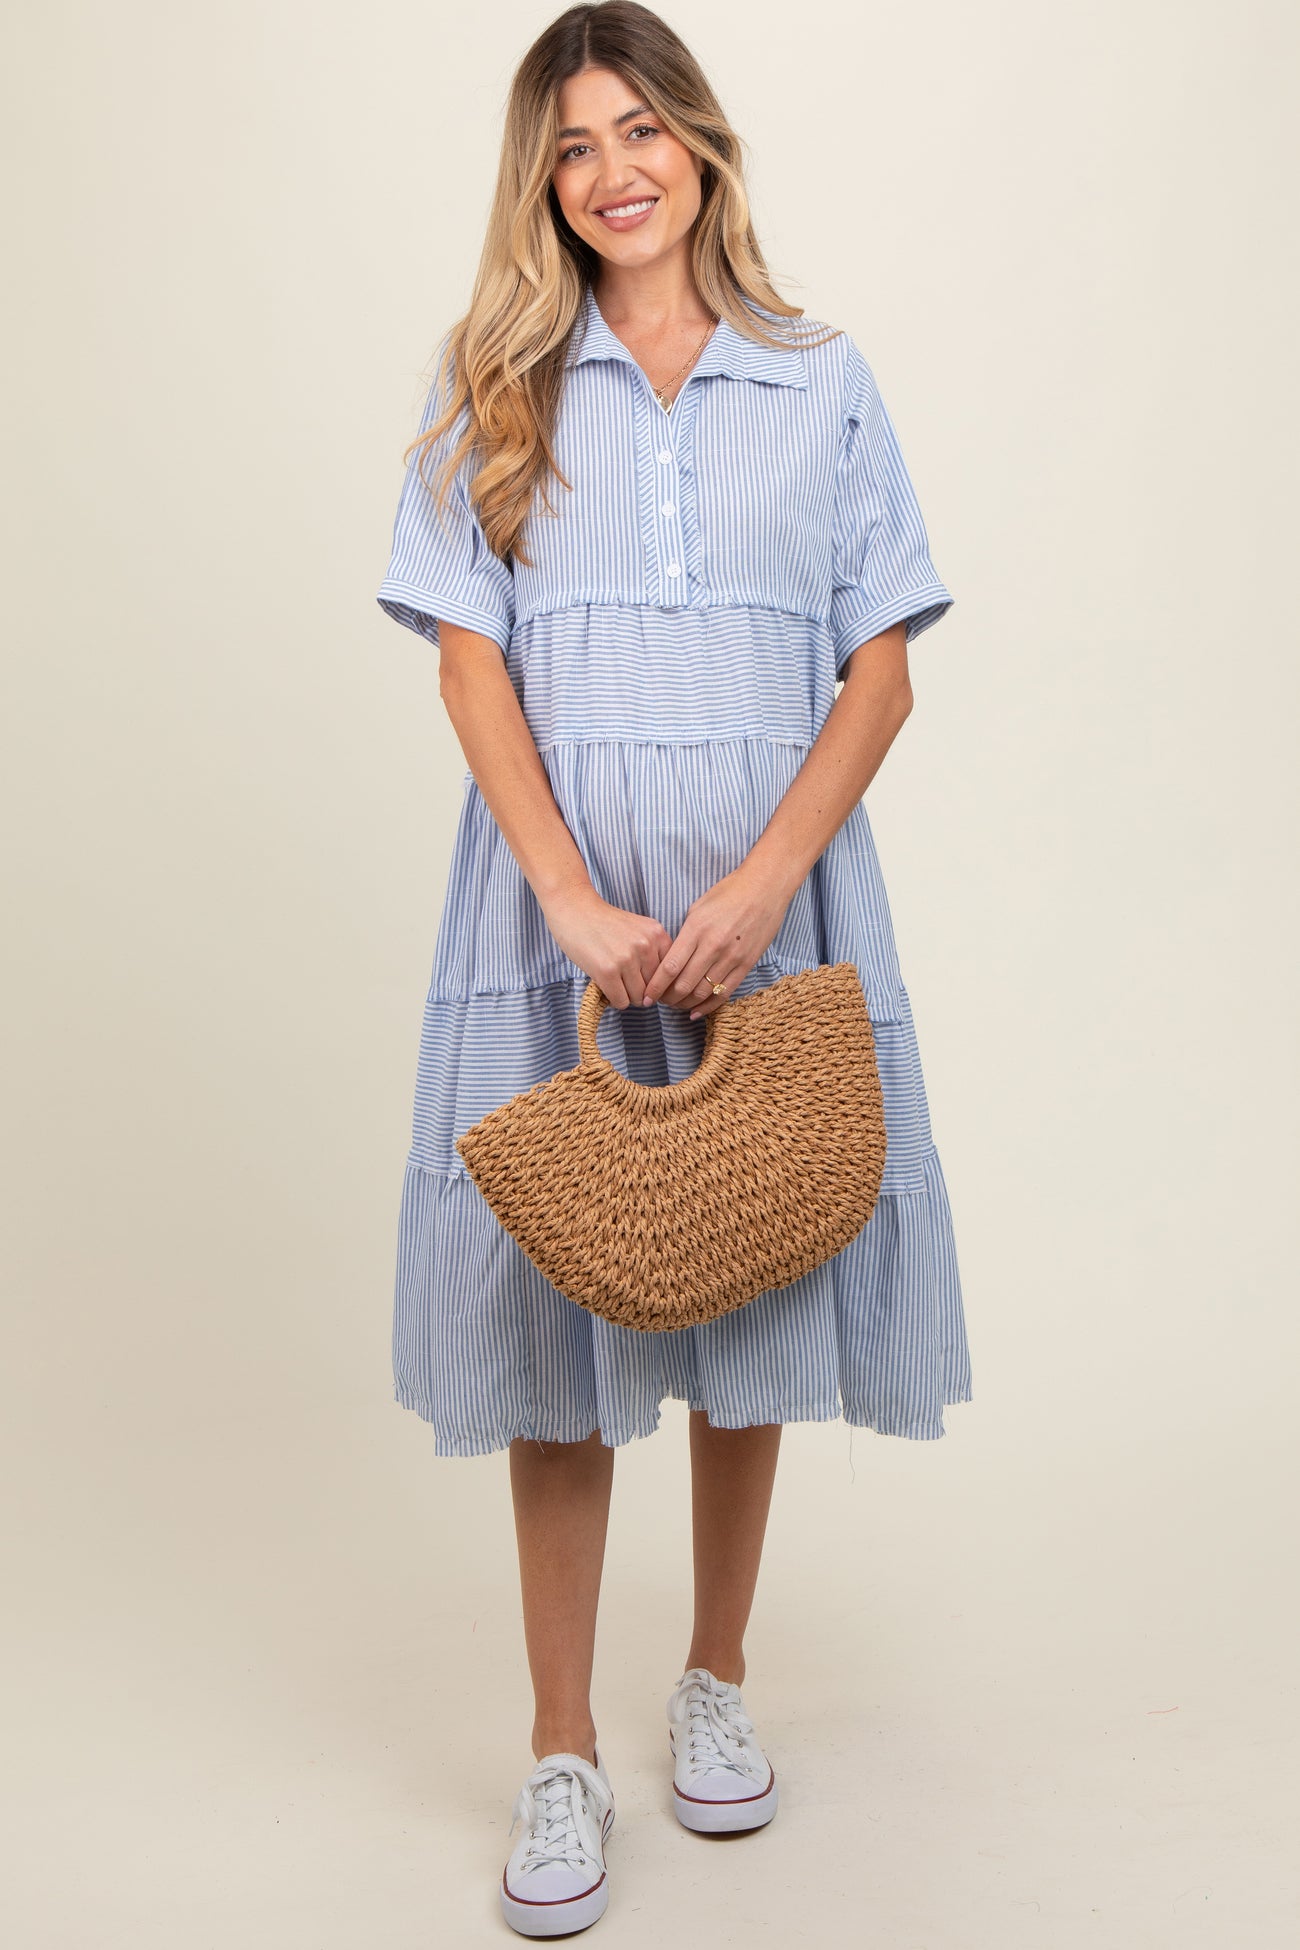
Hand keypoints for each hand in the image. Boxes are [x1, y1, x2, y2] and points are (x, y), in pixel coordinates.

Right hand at [542, 883, 673, 1009]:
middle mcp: (645, 945)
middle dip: (641, 990)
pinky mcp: (606, 970)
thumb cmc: (605, 923)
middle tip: (625, 982)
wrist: (574, 909)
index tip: (645, 982)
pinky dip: (613, 1000)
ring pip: (638, 997)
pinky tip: (606, 986)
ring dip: (626, 996)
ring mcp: (626, 958)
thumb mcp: (639, 930)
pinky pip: (620, 1001)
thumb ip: (654, 953)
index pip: (671, 974)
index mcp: (657, 934)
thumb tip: (661, 993)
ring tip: (615, 983)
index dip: (658, 982)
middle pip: (654, 988)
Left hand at [642, 862, 792, 1018]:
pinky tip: (696, 1012)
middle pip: (684, 985)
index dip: (655, 987)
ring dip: (685, 1004)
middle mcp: (713, 946)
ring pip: (703, 993)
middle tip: (660, 1002)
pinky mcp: (746, 964)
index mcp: (696, 929)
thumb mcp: (698, 909)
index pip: (670, 967)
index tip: (647, 996)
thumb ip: (685, 936)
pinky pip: (724, 993)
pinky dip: (708, 1006)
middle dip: (667, 998)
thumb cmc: (728, 894)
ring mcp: (731, 957)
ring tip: (676, 1005)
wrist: (765, 888)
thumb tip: (672, 961)